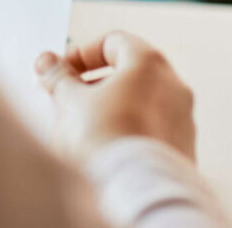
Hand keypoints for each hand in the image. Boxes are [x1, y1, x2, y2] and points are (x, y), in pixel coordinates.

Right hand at [36, 31, 195, 163]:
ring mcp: (182, 119)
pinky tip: (105, 147)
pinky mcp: (181, 149)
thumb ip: (59, 77)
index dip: (81, 54)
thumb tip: (49, 63)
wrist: (132, 189)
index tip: (62, 70)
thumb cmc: (106, 140)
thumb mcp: (70, 101)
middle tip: (68, 98)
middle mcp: (173, 86)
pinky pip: (152, 129)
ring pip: (141, 102)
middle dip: (94, 83)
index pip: (112, 42)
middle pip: (129, 72)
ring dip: (111, 107)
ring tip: (83, 128)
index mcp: (149, 64)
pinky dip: (129, 130)